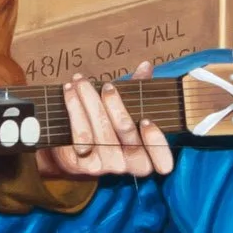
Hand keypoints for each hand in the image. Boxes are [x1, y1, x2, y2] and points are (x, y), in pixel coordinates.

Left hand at [40, 60, 172, 179]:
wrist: (74, 154)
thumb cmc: (109, 127)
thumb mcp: (127, 111)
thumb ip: (138, 91)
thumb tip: (145, 66)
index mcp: (146, 157)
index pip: (162, 160)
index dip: (155, 140)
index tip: (146, 120)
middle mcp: (128, 165)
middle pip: (126, 130)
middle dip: (115, 103)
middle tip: (107, 86)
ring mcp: (106, 166)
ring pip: (100, 130)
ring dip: (88, 100)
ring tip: (81, 81)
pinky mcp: (82, 164)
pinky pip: (80, 135)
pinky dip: (74, 108)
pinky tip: (70, 91)